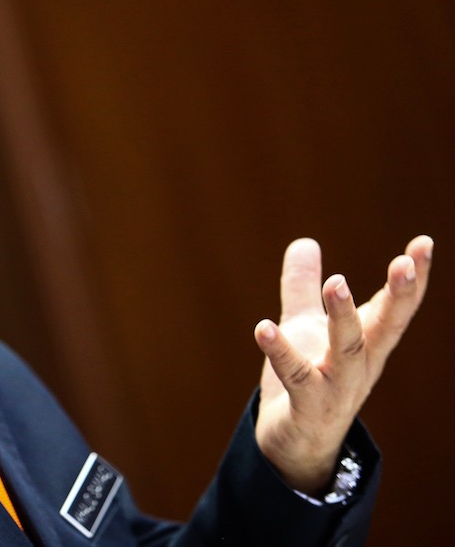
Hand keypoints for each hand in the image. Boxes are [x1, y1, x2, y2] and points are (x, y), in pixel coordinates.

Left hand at [252, 235, 432, 494]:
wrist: (292, 445)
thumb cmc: (307, 380)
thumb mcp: (304, 326)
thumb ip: (303, 286)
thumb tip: (305, 242)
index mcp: (366, 344)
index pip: (395, 307)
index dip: (412, 278)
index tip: (424, 242)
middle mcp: (359, 366)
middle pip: (385, 328)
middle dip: (399, 296)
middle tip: (403, 262)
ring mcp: (336, 388)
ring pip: (347, 351)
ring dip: (344, 316)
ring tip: (337, 282)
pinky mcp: (307, 407)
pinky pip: (296, 377)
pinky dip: (280, 352)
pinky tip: (264, 327)